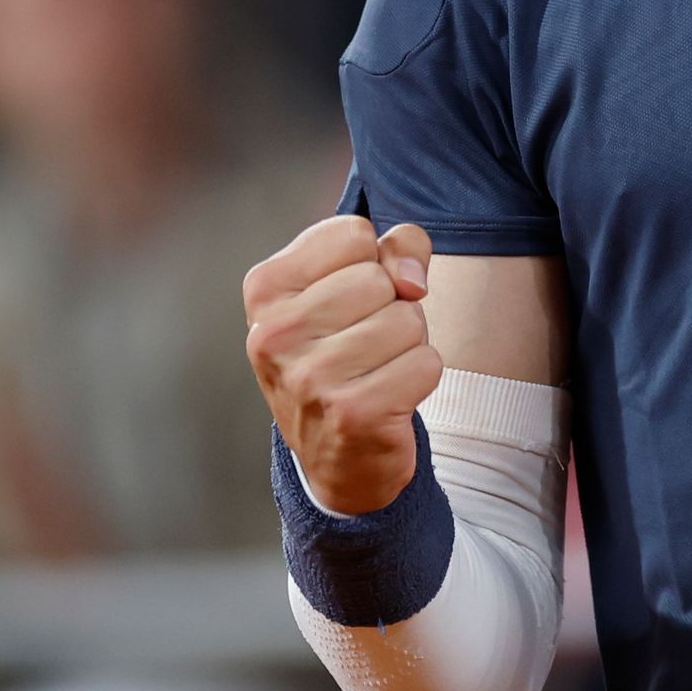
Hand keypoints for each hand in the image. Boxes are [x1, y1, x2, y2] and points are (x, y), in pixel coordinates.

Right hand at [242, 215, 437, 515]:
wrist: (336, 456)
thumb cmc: (344, 355)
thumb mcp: (350, 288)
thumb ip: (394, 251)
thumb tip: (413, 280)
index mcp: (265, 289)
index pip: (353, 234)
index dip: (372, 263)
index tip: (351, 300)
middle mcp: (275, 333)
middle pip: (381, 278)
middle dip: (392, 307)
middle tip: (364, 345)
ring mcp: (310, 377)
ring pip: (408, 319)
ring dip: (408, 344)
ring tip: (375, 370)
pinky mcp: (353, 413)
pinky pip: (427, 362)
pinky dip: (420, 376)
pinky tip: (390, 396)